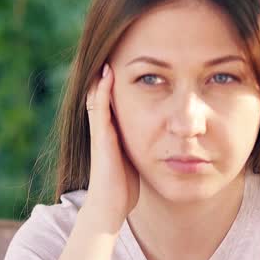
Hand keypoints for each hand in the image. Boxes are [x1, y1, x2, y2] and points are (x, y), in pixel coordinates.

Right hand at [82, 63, 138, 230]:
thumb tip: (162, 144)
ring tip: (108, 55)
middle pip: (101, 96)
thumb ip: (142, 149)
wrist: (110, 207)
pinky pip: (99, 108)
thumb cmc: (123, 189)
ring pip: (97, 97)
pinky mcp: (100, 137)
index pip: (111, 103)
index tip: (125, 66)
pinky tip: (107, 74)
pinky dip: (102, 89)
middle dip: (106, 77)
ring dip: (101, 76)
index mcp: (112, 134)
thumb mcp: (136, 162)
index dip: (115, 85)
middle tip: (112, 52)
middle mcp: (103, 130)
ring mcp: (99, 132)